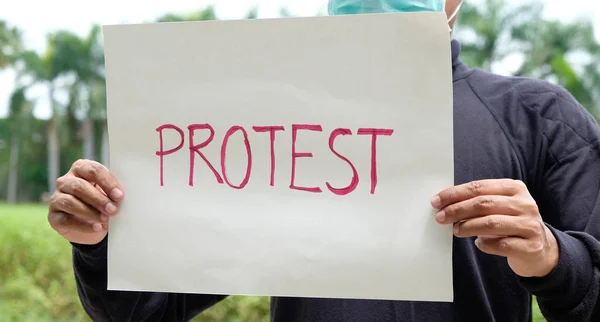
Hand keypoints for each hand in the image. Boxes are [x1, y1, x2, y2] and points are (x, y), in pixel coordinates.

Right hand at [48, 159, 123, 244]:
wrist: (96, 225)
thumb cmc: (104, 203)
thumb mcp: (110, 195)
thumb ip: (113, 191)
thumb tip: (120, 195)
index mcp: (81, 169)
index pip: (92, 170)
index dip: (107, 182)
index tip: (119, 195)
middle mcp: (65, 181)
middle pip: (79, 186)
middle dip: (98, 199)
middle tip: (113, 210)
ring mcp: (57, 198)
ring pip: (69, 202)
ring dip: (90, 211)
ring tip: (105, 219)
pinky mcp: (54, 216)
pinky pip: (65, 220)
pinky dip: (83, 225)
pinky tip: (97, 228)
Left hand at [431, 179, 558, 277]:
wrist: (541, 250)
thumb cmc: (512, 224)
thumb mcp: (501, 206)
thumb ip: (479, 201)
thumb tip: (445, 202)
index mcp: (515, 188)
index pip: (479, 187)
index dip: (455, 193)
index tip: (437, 201)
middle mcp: (525, 204)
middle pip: (483, 204)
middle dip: (457, 210)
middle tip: (440, 217)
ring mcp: (530, 225)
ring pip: (491, 223)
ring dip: (467, 227)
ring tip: (456, 230)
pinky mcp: (530, 246)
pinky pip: (500, 244)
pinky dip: (484, 244)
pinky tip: (479, 244)